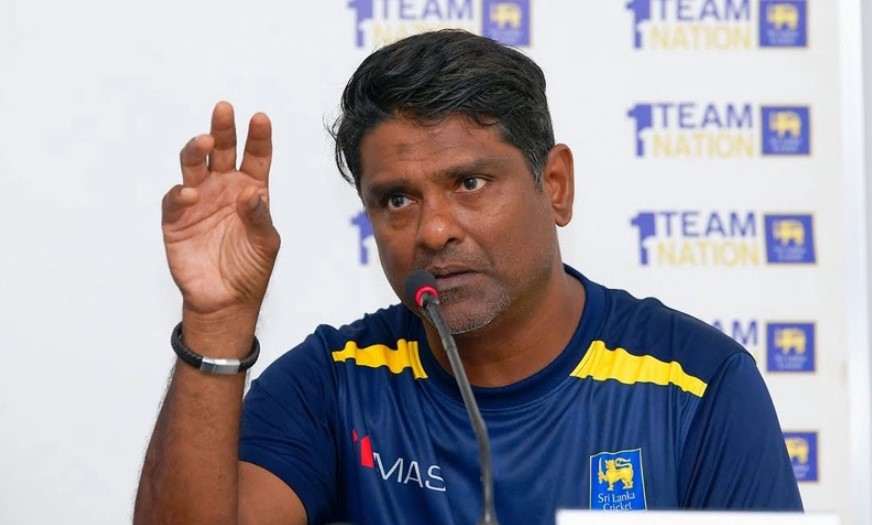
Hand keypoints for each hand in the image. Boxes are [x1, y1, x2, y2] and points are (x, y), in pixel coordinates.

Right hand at [162, 101, 280, 316]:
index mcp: (250, 190)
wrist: (226, 300)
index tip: (260, 119)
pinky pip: (175, 200)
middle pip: (222, 152)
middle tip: (224, 110)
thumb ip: (259, 217)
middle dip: (223, 130)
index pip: (255, 157)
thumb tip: (251, 193)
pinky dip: (179, 194)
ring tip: (205, 142)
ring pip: (194, 166)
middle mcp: (223, 189)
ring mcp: (198, 201)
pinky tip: (189, 193)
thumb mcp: (266, 243)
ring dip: (197, 151)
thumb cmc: (250, 269)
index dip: (258, 138)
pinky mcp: (177, 220)